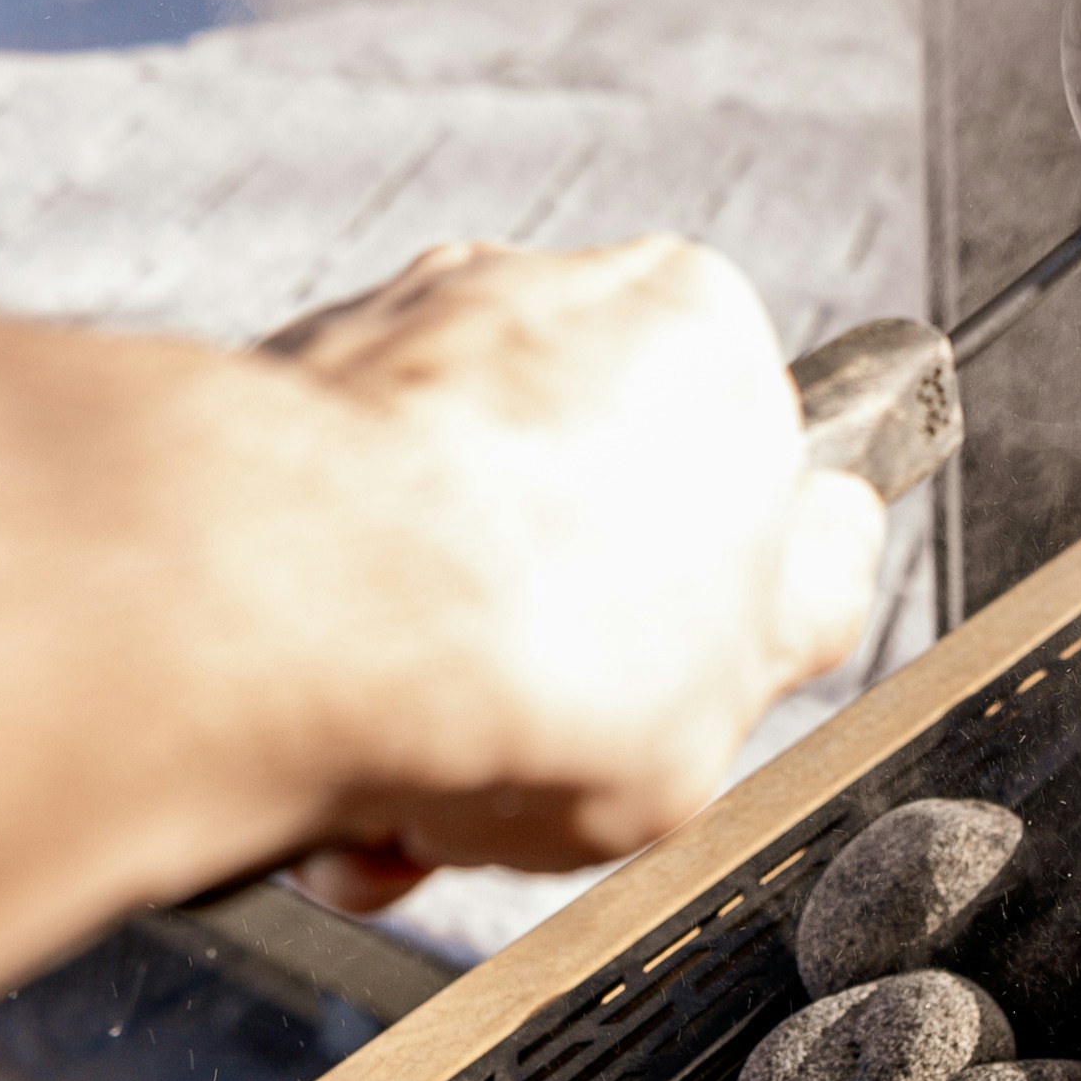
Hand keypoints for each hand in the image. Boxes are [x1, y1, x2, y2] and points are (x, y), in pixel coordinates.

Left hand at [249, 234, 890, 902]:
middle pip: (568, 508)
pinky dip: (319, 643)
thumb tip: (819, 568)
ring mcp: (392, 335)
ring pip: (433, 538)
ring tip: (407, 784)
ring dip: (422, 671)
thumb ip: (800, 606)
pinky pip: (318, 543)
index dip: (697, 616)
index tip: (654, 692)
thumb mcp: (764, 669)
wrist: (294, 618)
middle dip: (540, 653)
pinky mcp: (261, 396)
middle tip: (527, 755)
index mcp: (698, 331)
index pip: (731, 474)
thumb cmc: (536, 643)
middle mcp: (540, 296)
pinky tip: (324, 746)